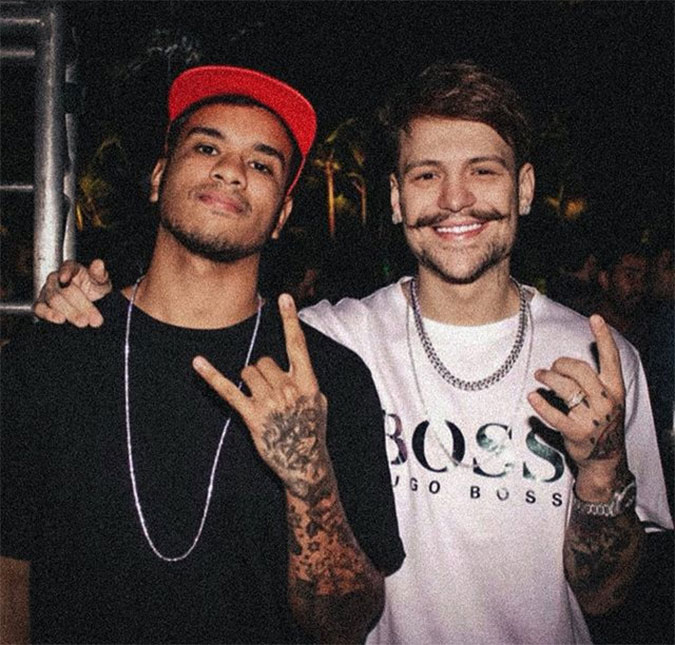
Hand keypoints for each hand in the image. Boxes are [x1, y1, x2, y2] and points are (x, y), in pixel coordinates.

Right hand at [32, 259, 111, 326]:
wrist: (90, 302)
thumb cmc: (94, 288)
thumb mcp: (101, 281)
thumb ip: (99, 274)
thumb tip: (98, 263)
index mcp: (72, 268)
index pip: (67, 267)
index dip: (65, 272)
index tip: (64, 278)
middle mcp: (56, 278)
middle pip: (64, 289)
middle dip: (81, 305)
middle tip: (95, 318)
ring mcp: (47, 291)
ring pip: (54, 300)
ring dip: (70, 312)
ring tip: (83, 322)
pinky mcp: (41, 304)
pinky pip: (40, 308)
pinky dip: (48, 314)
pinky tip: (60, 319)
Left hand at [193, 294, 330, 501]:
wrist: (305, 464)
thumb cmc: (312, 432)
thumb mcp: (319, 403)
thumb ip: (307, 383)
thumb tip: (295, 371)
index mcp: (307, 382)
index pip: (298, 345)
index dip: (290, 320)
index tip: (283, 297)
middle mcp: (288, 388)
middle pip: (263, 361)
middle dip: (261, 372)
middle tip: (268, 393)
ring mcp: (269, 402)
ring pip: (248, 372)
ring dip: (249, 381)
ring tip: (259, 400)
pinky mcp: (252, 415)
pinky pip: (229, 390)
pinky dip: (212, 375)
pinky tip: (197, 363)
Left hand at [527, 315, 625, 473]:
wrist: (605, 457)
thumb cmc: (600, 420)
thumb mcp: (607, 398)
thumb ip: (594, 379)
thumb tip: (567, 360)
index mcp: (615, 389)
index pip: (611, 358)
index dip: (603, 336)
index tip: (595, 318)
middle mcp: (606, 400)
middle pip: (579, 370)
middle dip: (560, 364)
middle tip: (550, 368)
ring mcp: (591, 417)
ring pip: (565, 388)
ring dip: (548, 378)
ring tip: (539, 377)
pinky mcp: (576, 431)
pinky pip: (555, 414)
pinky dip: (541, 404)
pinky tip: (532, 397)